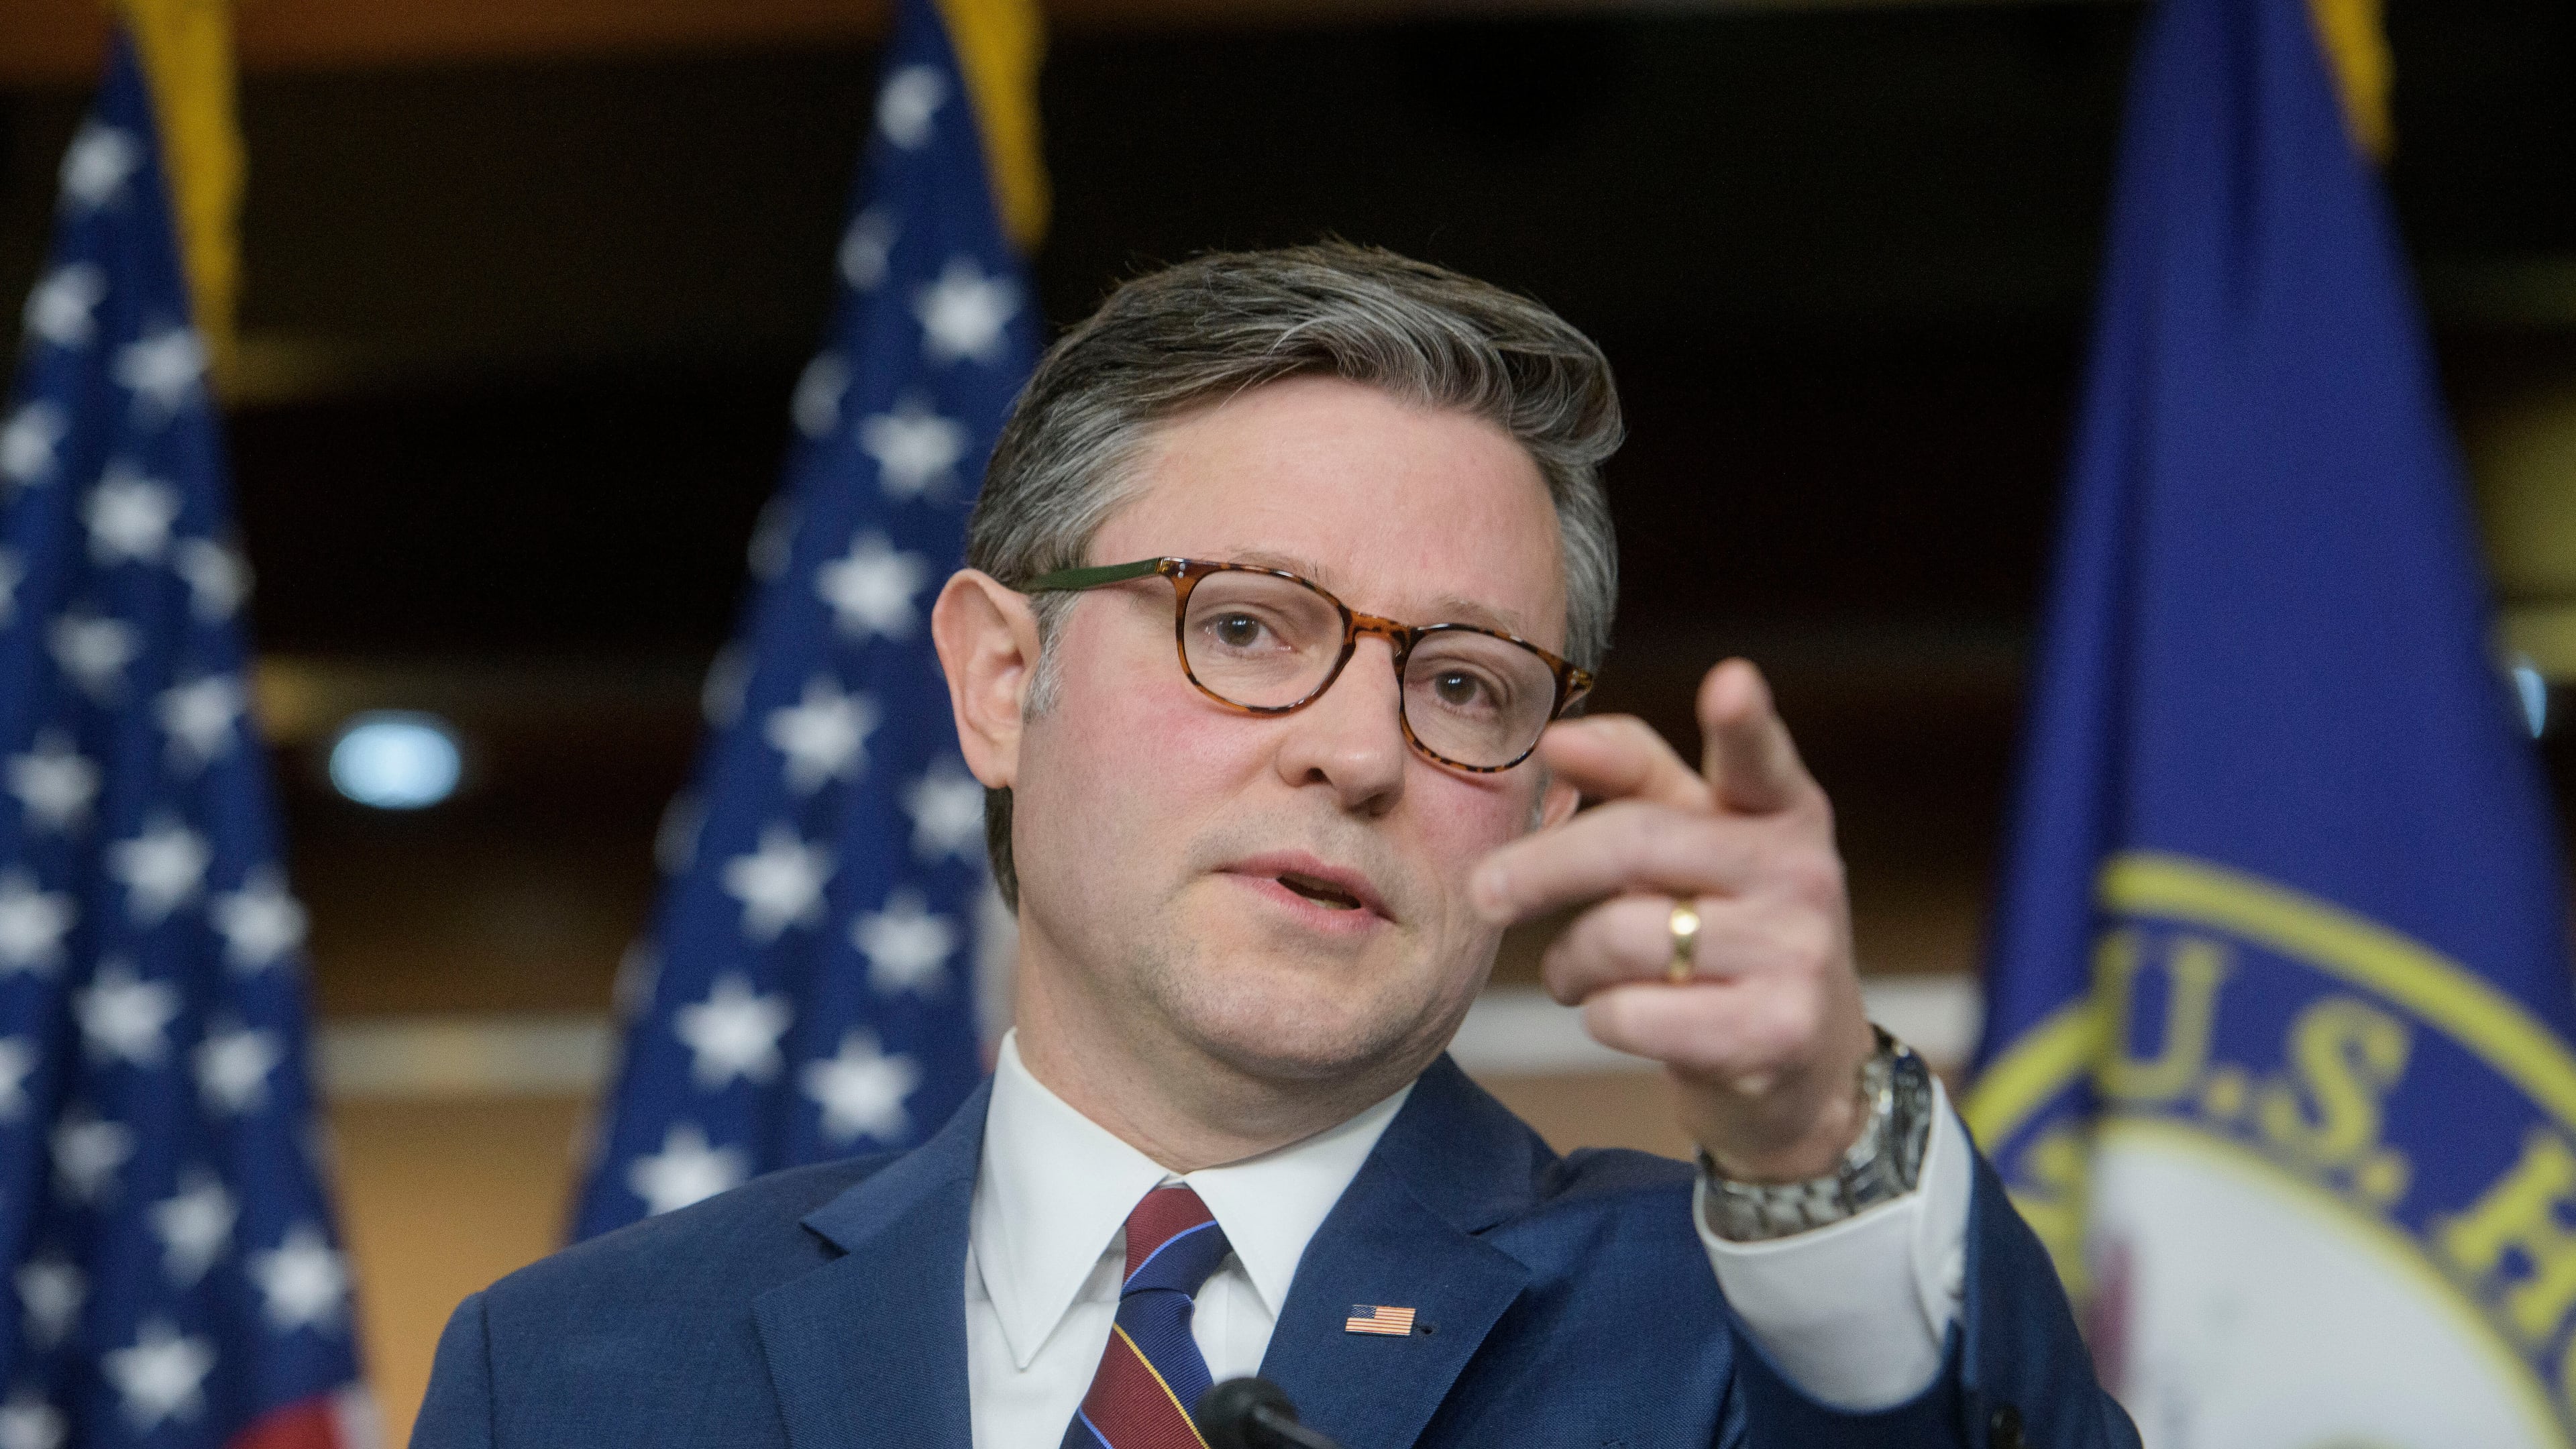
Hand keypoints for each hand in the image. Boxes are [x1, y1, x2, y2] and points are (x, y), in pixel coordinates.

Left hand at [1469, 659, 1875, 1180]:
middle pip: (1634, 844)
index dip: (1744, 721)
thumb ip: (1633, 778)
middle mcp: (1802, 873)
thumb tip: (1556, 736)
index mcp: (1780, 809)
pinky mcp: (1772, 1036)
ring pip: (1618, 937)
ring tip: (1576, 972)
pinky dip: (1599, 1016)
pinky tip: (1620, 1015)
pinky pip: (1629, 1014)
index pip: (1757, 758)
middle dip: (1541, 868)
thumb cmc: (1721, 929)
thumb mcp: (1694, 843)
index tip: (1730, 683)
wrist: (1796, 1064)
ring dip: (1569, 962)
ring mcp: (1796, 956)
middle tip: (1485, 892)